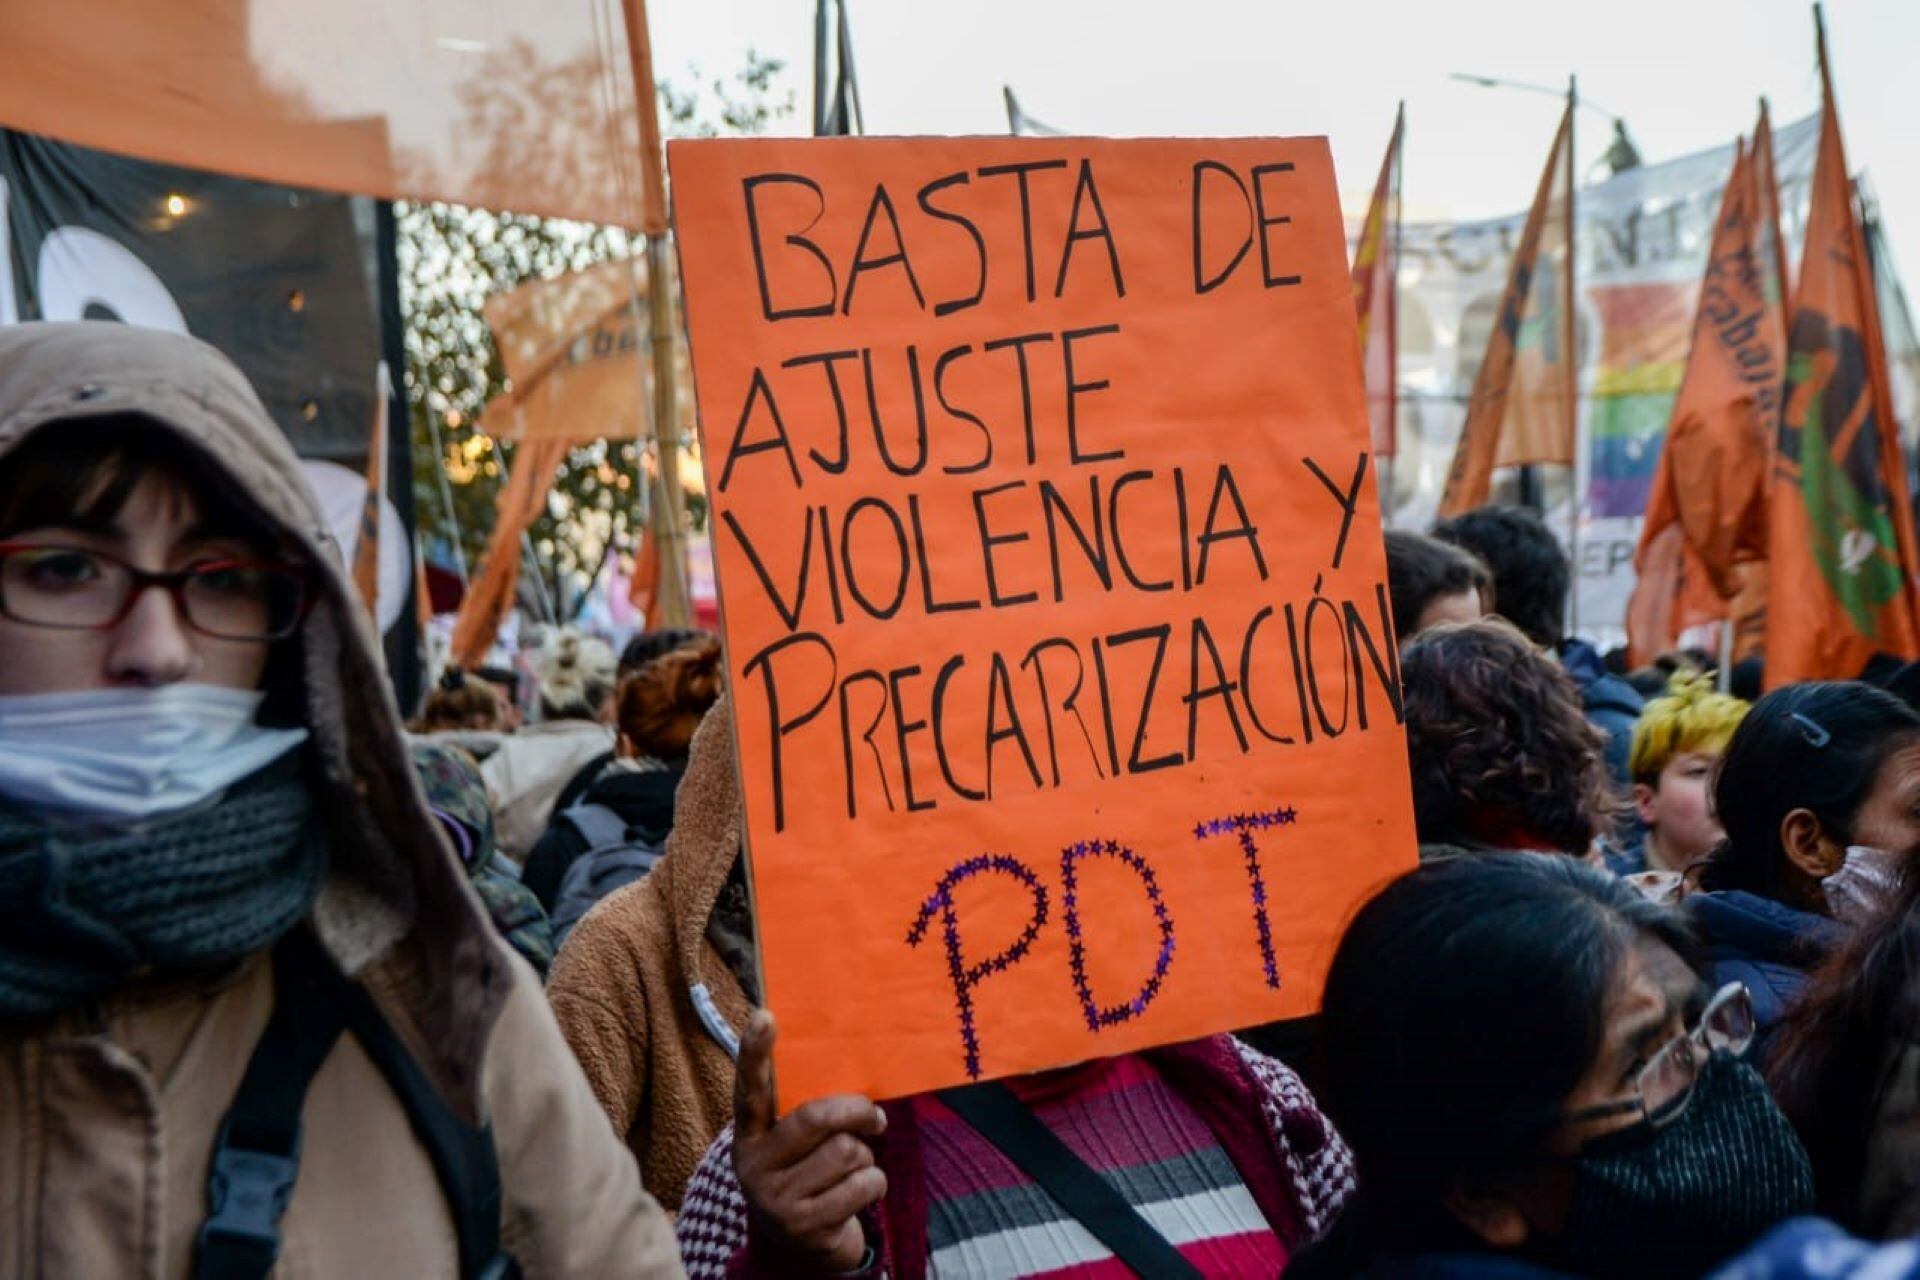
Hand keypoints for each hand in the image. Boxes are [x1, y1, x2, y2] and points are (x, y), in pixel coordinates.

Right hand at [732, 1010, 887, 1271]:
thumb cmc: (807, 1175)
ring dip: (866, 1156)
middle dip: (858, 1112)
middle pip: (817, 1118)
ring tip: (855, 1167)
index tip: (765, 1016)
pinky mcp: (806, 1227)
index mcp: (749, 1136)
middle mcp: (754, 1166)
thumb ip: (807, 1111)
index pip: (751, 1090)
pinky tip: (859, 1193)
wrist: (802, 1248)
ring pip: (847, 1152)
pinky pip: (863, 1185)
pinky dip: (874, 1184)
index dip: (755, 1053)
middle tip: (876, 1117)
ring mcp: (776, 1200)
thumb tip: (852, 1062)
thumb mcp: (794, 1145)